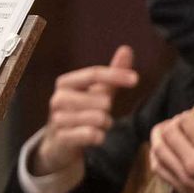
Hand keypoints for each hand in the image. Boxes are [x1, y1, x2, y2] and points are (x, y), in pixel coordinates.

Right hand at [32, 45, 137, 174]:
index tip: (135, 79)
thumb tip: (126, 49)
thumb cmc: (81, 111)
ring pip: (98, 118)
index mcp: (65, 83)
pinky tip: (95, 136)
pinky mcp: (61, 138)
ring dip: (105, 124)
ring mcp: (57, 119)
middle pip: (100, 98)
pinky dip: (99, 136)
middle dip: (108, 108)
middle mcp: (58, 99)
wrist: (59, 143)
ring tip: (97, 125)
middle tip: (101, 113)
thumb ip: (112, 72)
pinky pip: (91, 134)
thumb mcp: (96, 91)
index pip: (93, 73)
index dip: (115, 75)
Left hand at [148, 110, 193, 192]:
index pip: (186, 121)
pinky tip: (163, 149)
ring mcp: (183, 177)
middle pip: (168, 132)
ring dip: (160, 136)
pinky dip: (156, 155)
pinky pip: (157, 168)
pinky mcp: (179, 188)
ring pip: (157, 149)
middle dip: (173, 121)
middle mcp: (193, 163)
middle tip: (182, 122)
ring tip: (167, 131)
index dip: (189, 112)